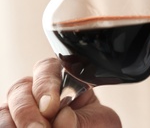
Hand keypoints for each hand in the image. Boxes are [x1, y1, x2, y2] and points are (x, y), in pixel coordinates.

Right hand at [1, 58, 120, 126]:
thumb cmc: (97, 125)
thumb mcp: (98, 121)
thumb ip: (82, 120)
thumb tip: (62, 118)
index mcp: (65, 77)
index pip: (48, 69)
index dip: (46, 86)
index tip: (50, 107)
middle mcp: (40, 89)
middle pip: (21, 88)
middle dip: (27, 111)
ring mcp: (23, 107)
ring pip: (6, 109)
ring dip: (16, 123)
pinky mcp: (12, 123)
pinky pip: (3, 122)